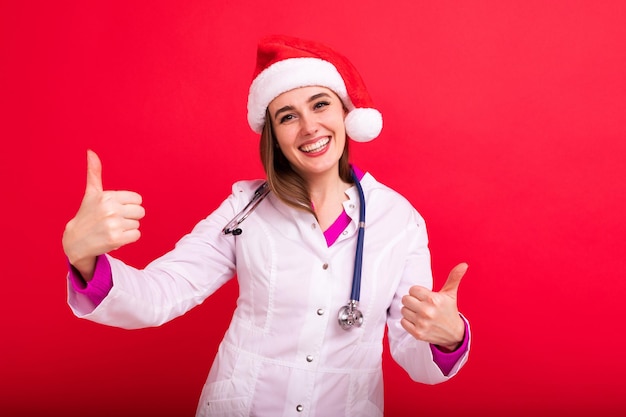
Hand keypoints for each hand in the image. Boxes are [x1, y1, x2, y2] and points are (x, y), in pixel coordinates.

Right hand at [62, 150, 144, 279]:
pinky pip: (136, 235)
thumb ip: (94, 173)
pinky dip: (128, 238)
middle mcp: (111, 209)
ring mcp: (113, 225)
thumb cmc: (87, 214)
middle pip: (140, 211)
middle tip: (114, 220)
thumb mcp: (91, 193)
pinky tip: (115, 236)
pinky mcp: (116, 239)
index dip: (129, 204)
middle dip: (130, 216)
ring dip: (127, 228)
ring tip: (112, 228)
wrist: (76, 240)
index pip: (137, 199)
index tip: (116, 208)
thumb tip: (91, 152)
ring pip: (137, 224)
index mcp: (107, 197)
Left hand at [400, 263, 467, 350]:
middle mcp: (426, 311)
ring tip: (420, 313)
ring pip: (403, 310)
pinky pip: (403, 322)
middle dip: (412, 301)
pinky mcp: (418, 333)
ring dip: (410, 311)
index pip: (412, 289)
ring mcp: (422, 323)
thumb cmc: (449, 311)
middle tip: (421, 305)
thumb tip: (464, 265)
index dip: (418, 293)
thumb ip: (454, 277)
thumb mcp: (451, 294)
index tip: (425, 297)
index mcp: (433, 299)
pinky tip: (418, 321)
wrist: (454, 334)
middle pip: (405, 299)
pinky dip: (408, 321)